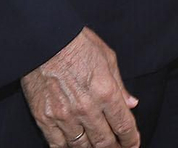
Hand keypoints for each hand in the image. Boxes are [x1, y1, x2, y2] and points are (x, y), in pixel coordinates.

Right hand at [20, 28, 138, 147]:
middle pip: (104, 141)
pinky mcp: (44, 118)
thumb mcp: (108, 58)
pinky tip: (75, 147)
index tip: (134, 144)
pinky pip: (57, 144)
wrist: (44, 39)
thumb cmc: (77, 44)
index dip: (131, 139)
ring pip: (82, 146)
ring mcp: (64, 116)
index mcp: (106, 92)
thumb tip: (131, 104)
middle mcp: (86, 108)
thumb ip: (120, 86)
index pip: (124, 125)